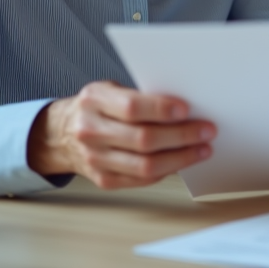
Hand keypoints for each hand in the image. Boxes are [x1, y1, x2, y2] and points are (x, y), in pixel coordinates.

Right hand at [27, 80, 215, 189]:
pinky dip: (166, 171)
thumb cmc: (96, 106)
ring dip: (181, 158)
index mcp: (94, 101)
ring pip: (145, 165)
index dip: (161, 109)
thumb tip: (184, 105)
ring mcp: (95, 159)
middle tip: (207, 130)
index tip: (187, 109)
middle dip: (181, 136)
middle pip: (143, 139)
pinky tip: (183, 161)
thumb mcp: (110, 89)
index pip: (132, 107)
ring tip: (202, 149)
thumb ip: (140, 95)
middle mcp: (90, 132)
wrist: (61, 133)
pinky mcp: (103, 180)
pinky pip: (141, 180)